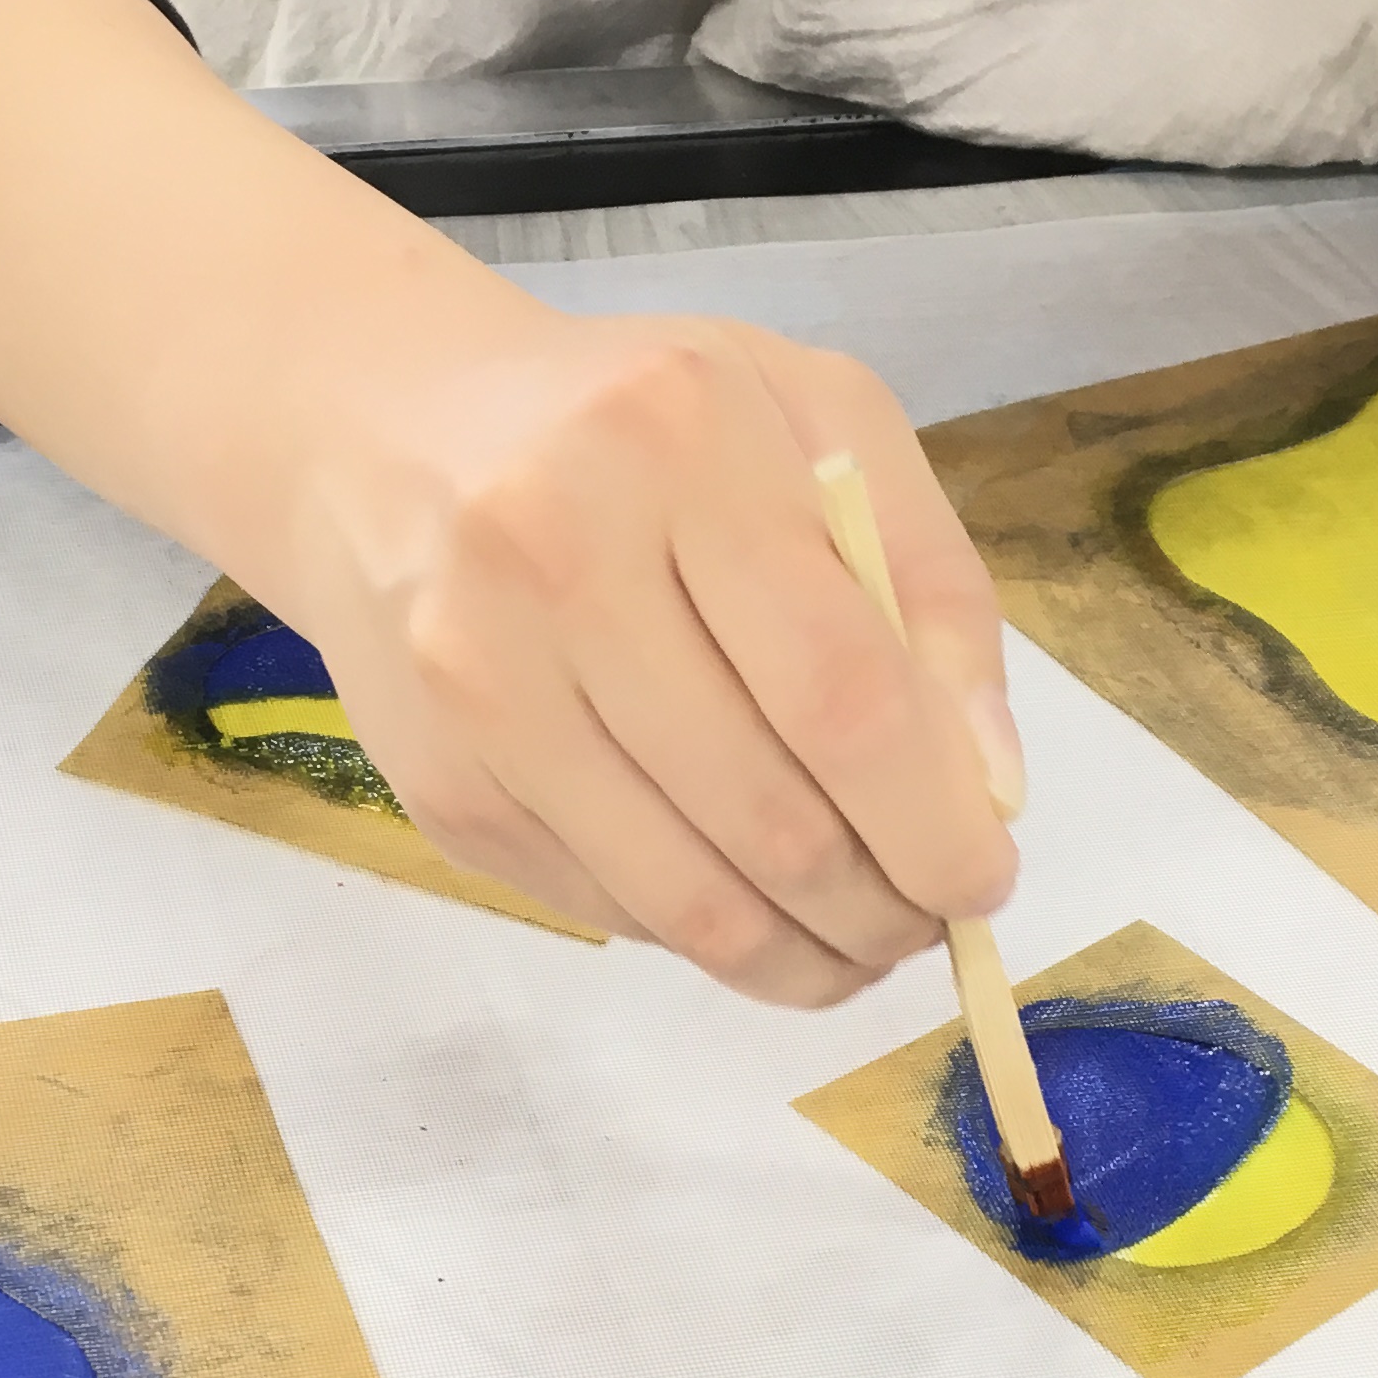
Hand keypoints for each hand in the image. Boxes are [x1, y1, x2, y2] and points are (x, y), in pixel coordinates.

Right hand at [0, 0, 1013, 1003]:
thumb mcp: (816, 422)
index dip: (931, 821)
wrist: (389, 435)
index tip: (984, 882)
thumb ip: (929, 585)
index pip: (841, 690)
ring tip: (856, 945)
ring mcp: (478, 683)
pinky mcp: (439, 783)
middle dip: (880, 908)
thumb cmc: (643, 426)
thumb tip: (988, 786)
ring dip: (801, 954)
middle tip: (925, 924)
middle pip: (769, 814)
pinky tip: (744, 899)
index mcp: (679, 443)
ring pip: (686, 897)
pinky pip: (610, 909)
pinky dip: (703, 933)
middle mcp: (555, 557)